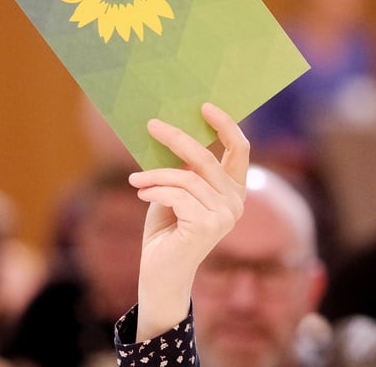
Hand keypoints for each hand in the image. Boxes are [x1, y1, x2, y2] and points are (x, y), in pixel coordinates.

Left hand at [128, 102, 247, 340]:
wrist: (161, 269)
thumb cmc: (167, 226)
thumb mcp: (174, 189)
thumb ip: (181, 167)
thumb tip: (168, 129)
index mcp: (232, 189)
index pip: (239, 149)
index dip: (225, 124)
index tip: (204, 106)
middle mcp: (235, 202)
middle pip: (206, 158)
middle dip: (176, 138)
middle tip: (151, 125)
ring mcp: (224, 216)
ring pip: (185, 178)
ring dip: (154, 175)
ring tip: (136, 181)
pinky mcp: (207, 227)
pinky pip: (176, 195)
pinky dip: (154, 191)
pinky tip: (142, 196)